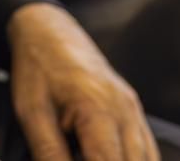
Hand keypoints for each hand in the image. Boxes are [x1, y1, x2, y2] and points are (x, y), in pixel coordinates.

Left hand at [7, 3, 158, 160]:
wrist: (49, 32)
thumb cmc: (37, 70)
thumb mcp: (32, 112)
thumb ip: (48, 152)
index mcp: (98, 109)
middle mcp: (125, 110)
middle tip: (82, 160)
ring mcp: (134, 110)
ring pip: (146, 159)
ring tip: (92, 159)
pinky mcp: (135, 111)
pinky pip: (146, 149)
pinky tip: (113, 160)